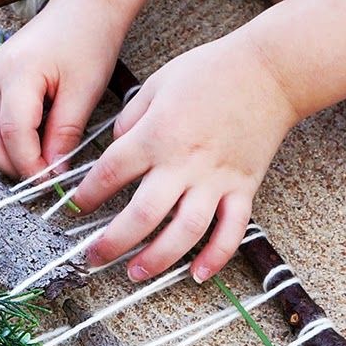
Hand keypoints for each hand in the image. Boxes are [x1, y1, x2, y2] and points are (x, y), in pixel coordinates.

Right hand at [0, 0, 125, 179]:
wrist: (79, 11)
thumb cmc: (86, 44)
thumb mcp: (86, 90)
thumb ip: (65, 132)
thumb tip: (53, 169)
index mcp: (19, 73)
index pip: (13, 133)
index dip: (30, 164)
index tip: (50, 179)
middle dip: (11, 165)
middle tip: (40, 172)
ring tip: (14, 158)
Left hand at [74, 32, 299, 282]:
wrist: (269, 70)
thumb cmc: (210, 72)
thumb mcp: (156, 84)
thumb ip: (129, 119)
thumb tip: (113, 147)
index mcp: (155, 135)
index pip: (109, 175)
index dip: (86, 195)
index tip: (76, 207)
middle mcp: (183, 163)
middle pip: (141, 216)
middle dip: (112, 243)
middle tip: (93, 257)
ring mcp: (215, 180)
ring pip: (184, 232)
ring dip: (157, 259)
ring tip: (135, 273)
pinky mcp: (243, 188)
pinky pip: (231, 231)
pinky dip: (216, 257)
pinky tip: (197, 275)